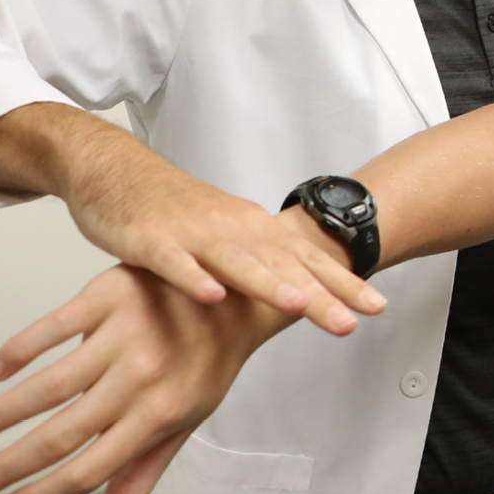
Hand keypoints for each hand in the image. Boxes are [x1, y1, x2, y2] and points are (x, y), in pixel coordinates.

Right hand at [0, 264, 296, 493]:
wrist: (240, 292)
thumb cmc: (210, 360)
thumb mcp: (186, 420)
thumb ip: (141, 474)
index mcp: (159, 416)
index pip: (88, 472)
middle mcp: (141, 379)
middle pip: (58, 436)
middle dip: (3, 468)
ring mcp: (125, 336)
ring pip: (46, 385)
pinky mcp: (111, 295)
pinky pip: (52, 326)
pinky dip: (17, 350)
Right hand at [60, 146, 385, 335]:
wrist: (115, 171)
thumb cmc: (173, 210)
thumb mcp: (226, 236)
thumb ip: (261, 263)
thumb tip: (305, 294)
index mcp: (253, 229)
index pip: (308, 259)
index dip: (343, 283)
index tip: (378, 307)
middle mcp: (231, 227)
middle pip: (283, 264)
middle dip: (320, 294)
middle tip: (352, 322)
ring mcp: (192, 233)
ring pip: (236, 261)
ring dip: (268, 283)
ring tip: (299, 305)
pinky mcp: (151, 239)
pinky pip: (174, 262)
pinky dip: (194, 278)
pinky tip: (213, 296)